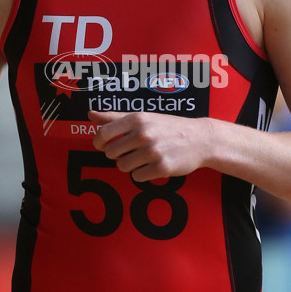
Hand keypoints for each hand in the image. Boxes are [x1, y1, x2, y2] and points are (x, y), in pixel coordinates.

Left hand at [89, 110, 210, 180]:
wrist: (200, 139)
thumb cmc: (168, 127)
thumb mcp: (143, 117)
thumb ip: (115, 117)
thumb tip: (90, 114)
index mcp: (136, 119)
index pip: (103, 133)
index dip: (99, 142)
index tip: (102, 145)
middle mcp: (143, 134)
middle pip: (111, 153)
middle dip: (118, 154)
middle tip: (131, 151)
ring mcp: (152, 152)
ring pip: (122, 166)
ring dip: (130, 165)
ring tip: (144, 157)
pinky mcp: (161, 168)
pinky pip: (137, 177)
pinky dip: (142, 174)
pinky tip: (153, 165)